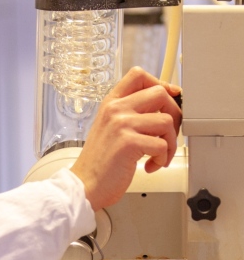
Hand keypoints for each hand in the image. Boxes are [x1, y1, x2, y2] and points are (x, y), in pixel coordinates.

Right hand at [70, 67, 181, 210]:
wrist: (85, 184)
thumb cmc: (100, 161)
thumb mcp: (109, 128)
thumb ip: (130, 113)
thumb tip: (163, 106)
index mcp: (111, 103)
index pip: (138, 75)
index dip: (160, 83)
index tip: (169, 97)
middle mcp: (115, 110)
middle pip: (160, 94)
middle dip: (174, 114)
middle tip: (167, 133)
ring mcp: (121, 125)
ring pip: (166, 121)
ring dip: (170, 143)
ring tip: (158, 155)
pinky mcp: (129, 143)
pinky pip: (163, 145)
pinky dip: (162, 159)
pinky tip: (151, 165)